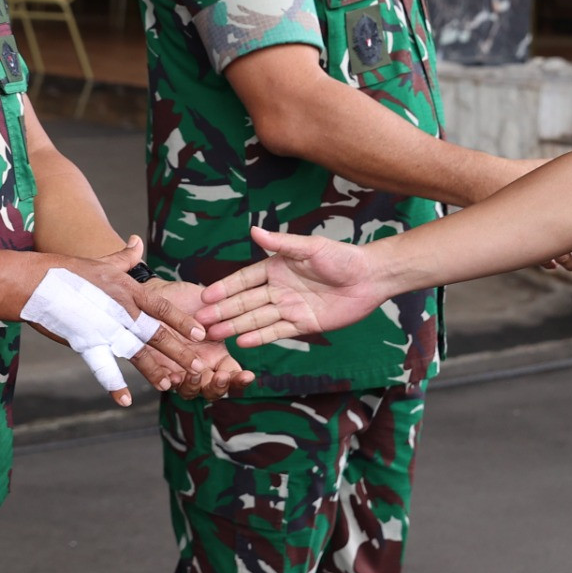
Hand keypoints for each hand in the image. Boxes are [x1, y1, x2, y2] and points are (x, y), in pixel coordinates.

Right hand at [68, 244, 250, 402]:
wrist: (36, 282)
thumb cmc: (68, 270)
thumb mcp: (102, 261)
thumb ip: (125, 257)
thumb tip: (137, 242)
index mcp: (127, 291)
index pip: (162, 308)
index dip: (182, 321)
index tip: (201, 333)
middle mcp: (120, 310)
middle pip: (156, 333)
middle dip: (178, 351)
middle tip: (197, 367)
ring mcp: (104, 327)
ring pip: (136, 352)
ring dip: (154, 370)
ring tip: (169, 386)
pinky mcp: (85, 342)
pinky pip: (103, 366)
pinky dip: (114, 384)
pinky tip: (125, 400)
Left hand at [136, 280, 252, 398]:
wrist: (153, 291)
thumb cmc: (184, 297)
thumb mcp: (209, 305)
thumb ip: (223, 315)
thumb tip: (238, 322)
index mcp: (216, 353)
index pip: (232, 372)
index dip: (241, 378)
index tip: (248, 375)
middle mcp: (199, 365)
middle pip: (213, 389)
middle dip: (219, 387)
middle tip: (221, 376)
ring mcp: (178, 368)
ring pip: (190, 391)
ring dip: (194, 386)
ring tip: (194, 374)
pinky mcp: (156, 368)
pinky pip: (163, 383)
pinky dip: (169, 384)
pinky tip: (172, 377)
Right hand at [199, 228, 393, 346]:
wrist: (370, 278)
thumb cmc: (342, 257)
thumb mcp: (311, 247)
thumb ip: (282, 243)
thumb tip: (254, 231)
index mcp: (277, 268)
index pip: (244, 280)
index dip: (225, 288)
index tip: (205, 296)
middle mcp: (279, 289)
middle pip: (246, 302)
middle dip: (223, 311)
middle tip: (201, 321)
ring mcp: (290, 308)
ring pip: (257, 319)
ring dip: (236, 326)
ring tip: (215, 334)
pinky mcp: (304, 324)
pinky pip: (278, 332)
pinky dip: (261, 337)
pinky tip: (243, 341)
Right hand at [486, 159, 571, 272]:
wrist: (485, 184)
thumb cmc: (518, 173)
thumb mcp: (549, 169)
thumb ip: (569, 177)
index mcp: (569, 209)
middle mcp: (556, 226)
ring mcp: (539, 237)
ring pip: (561, 256)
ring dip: (571, 262)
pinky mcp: (523, 242)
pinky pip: (539, 256)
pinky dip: (549, 260)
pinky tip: (554, 264)